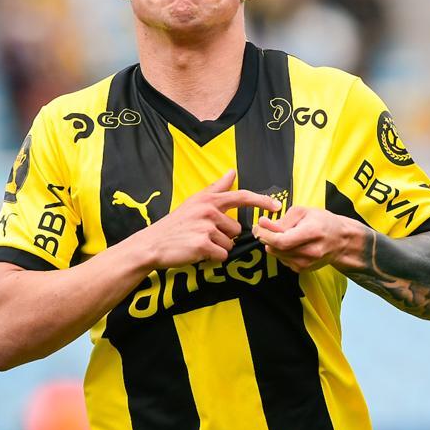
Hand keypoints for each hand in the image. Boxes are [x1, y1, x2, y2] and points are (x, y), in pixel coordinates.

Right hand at [131, 170, 281, 268]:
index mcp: (208, 199)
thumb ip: (216, 188)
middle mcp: (208, 210)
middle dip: (224, 236)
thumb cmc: (176, 224)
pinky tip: (198, 252)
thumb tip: (232, 171)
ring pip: (229, 244)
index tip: (276, 206)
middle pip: (236, 229)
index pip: (241, 196)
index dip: (261, 201)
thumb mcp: (194, 202)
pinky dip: (213, 258)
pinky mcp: (202, 244)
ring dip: (217, 248)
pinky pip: (222, 255)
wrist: (153, 244)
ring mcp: (206, 227)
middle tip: (203, 235)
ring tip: (198, 243)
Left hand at [252, 206, 363, 272]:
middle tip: (262, 228)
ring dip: (272, 244)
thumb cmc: (323, 222)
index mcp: (311, 233)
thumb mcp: (304, 211)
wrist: (340, 240)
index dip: (265, 234)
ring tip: (280, 234)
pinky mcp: (303, 269)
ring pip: (277, 255)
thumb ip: (283, 219)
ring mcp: (307, 263)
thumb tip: (264, 225)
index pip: (281, 240)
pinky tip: (290, 244)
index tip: (259, 225)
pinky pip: (283, 260)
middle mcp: (310, 251)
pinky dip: (281, 251)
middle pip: (276, 249)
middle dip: (265, 238)